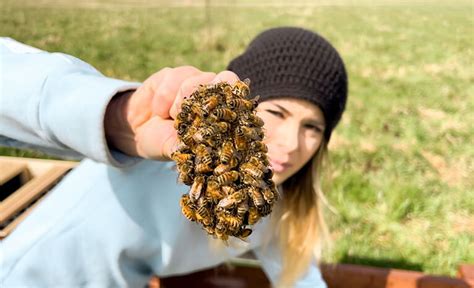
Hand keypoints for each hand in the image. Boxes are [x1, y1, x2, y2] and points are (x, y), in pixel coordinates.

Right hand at [105, 66, 238, 160]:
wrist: (136, 130)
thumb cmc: (165, 142)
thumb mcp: (177, 148)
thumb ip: (190, 147)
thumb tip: (205, 154)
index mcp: (222, 113)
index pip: (240, 100)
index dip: (236, 102)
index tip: (224, 113)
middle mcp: (213, 93)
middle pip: (226, 78)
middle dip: (208, 96)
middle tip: (189, 114)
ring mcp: (195, 80)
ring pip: (197, 80)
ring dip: (181, 101)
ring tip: (170, 117)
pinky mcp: (175, 74)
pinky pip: (174, 77)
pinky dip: (164, 96)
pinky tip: (158, 110)